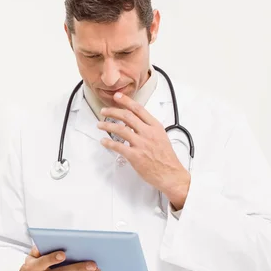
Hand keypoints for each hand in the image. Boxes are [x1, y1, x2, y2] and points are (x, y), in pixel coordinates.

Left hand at [97, 92, 190, 208]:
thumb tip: (135, 122)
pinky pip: (118, 146)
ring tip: (100, 125)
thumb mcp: (161, 136)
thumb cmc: (166, 157)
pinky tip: (103, 141)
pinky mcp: (135, 155)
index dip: (126, 101)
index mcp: (155, 126)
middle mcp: (148, 132)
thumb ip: (148, 128)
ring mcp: (141, 144)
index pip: (139, 109)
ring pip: (120, 129)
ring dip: (107, 126)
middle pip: (127, 116)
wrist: (170, 174)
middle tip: (103, 111)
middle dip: (112, 111)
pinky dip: (108, 143)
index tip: (117, 96)